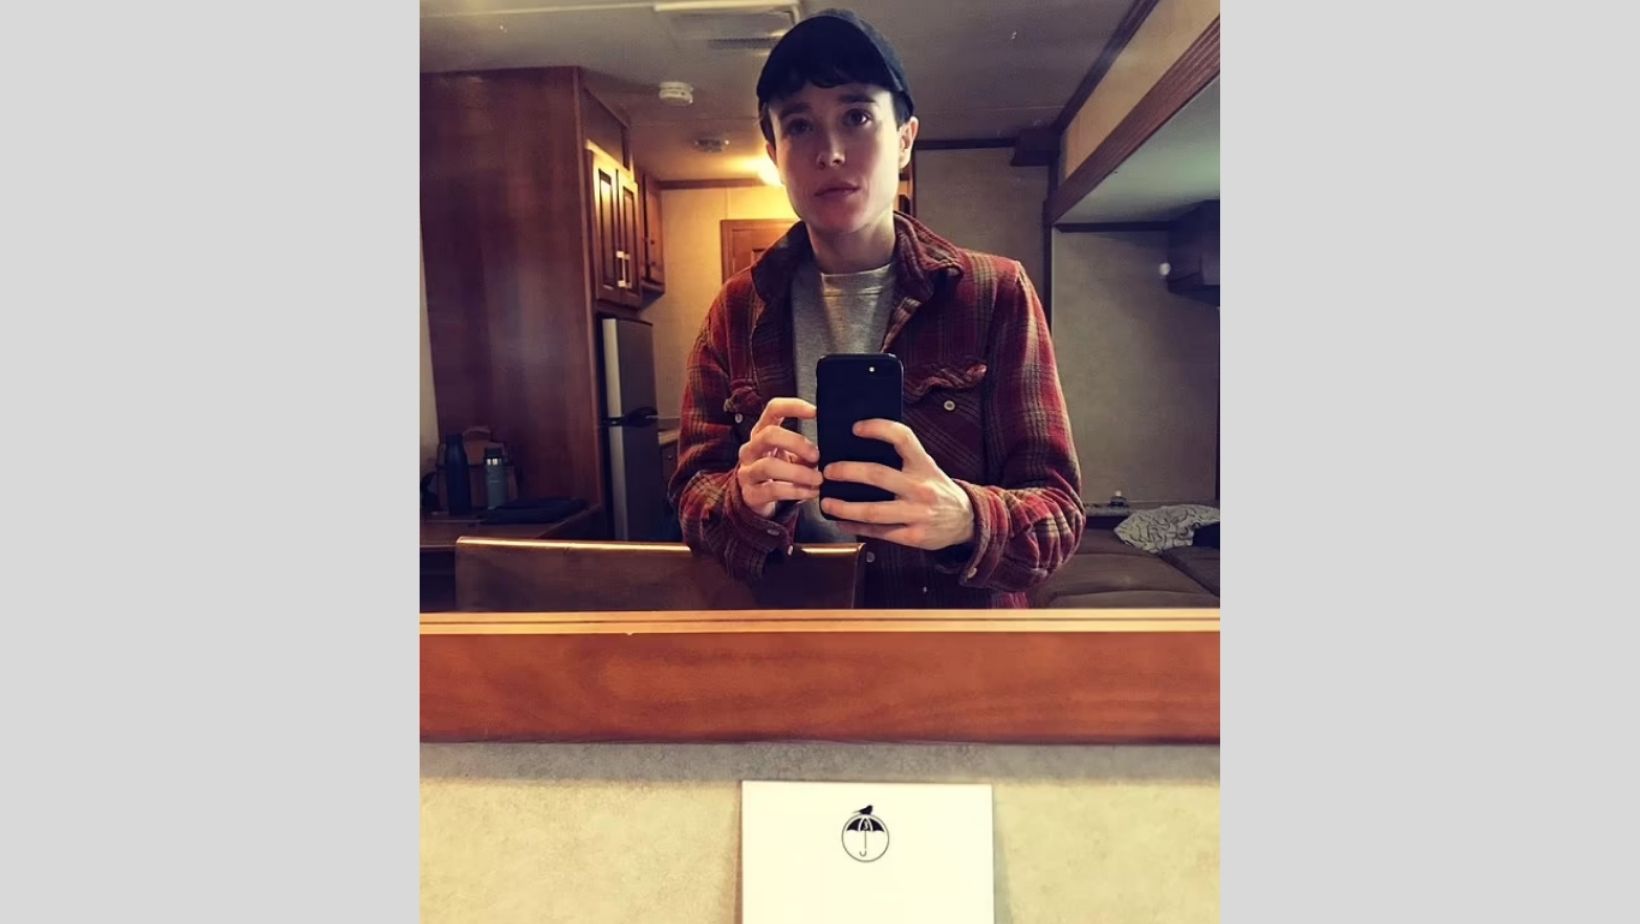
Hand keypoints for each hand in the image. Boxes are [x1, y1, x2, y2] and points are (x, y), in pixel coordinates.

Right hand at [735, 398, 821, 518]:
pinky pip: (773, 490)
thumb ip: (807, 449)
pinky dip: (796, 491)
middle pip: (769, 435)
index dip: (793, 406)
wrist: (759, 499)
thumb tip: (832, 447)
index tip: (816, 412)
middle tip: (817, 456)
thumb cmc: (780, 471)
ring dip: (798, 472)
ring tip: (818, 479)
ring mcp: (747, 472)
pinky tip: (811, 492)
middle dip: (796, 443)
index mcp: (762, 432)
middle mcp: (751, 449)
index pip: (773, 409)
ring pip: (769, 466)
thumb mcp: (793, 456)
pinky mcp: (750, 494)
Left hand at [819, 419, 975, 550]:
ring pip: (874, 511)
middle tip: (828, 470)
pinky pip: (879, 532)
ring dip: (845, 507)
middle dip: (848, 472)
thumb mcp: (927, 468)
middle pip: (879, 475)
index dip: (879, 429)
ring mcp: (917, 514)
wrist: (967, 520)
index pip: (903, 438)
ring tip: (827, 502)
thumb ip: (903, 459)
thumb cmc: (937, 489)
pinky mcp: (914, 537)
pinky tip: (841, 522)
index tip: (856, 428)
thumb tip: (862, 448)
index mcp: (924, 465)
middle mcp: (921, 487)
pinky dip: (856, 527)